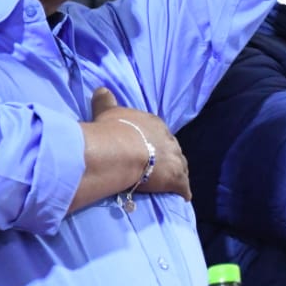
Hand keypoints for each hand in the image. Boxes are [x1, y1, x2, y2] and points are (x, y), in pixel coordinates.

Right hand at [89, 87, 190, 201]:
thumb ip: (106, 101)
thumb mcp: (107, 112)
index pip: (158, 132)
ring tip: (173, 180)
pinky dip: (183, 191)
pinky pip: (183, 186)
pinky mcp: (176, 178)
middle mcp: (169, 139)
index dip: (154, 140)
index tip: (149, 146)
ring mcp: (175, 159)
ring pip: (181, 166)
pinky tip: (184, 196)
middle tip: (161, 165)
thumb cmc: (113, 130)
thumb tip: (101, 88)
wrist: (121, 150)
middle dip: (168, 156)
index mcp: (154, 124)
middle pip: (172, 149)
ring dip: (178, 172)